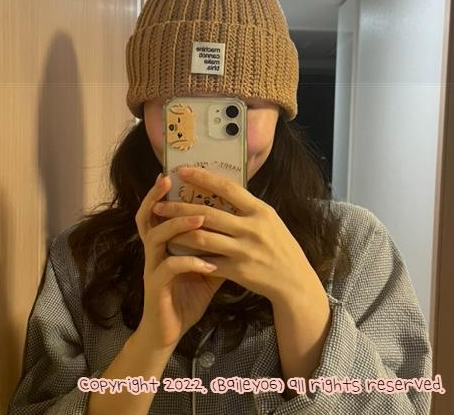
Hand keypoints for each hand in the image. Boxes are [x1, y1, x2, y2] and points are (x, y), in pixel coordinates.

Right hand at [134, 173, 226, 349]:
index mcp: (164, 243)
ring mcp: (153, 268)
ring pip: (156, 238)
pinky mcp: (156, 287)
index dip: (162, 192)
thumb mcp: (207, 267)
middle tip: (170, 181)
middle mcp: (154, 251)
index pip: (159, 210)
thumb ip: (218, 246)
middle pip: (149, 217)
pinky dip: (189, 263)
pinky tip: (207, 264)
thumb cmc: (188, 295)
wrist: (170, 330)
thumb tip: (241, 227)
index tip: (174, 172)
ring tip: (200, 219)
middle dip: (159, 198)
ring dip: (178, 226)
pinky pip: (169, 269)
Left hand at [152, 167, 319, 305]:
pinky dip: (190, 255)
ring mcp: (244, 251)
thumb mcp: (270, 220)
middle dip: (179, 208)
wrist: (294, 281)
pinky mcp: (237, 271)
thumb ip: (247, 207)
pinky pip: (207, 261)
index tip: (182, 171)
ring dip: (179, 232)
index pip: (227, 188)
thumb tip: (222, 189)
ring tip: (162, 227)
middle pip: (208, 214)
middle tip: (159, 204)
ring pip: (202, 238)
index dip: (203, 178)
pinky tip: (176, 252)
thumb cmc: (280, 246)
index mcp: (260, 210)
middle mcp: (251, 228)